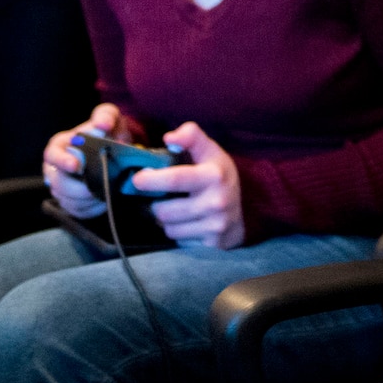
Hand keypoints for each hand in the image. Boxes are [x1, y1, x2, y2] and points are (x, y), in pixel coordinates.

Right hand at [40, 104, 137, 219]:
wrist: (117, 151)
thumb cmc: (108, 132)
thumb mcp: (109, 117)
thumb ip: (105, 116)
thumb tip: (102, 124)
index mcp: (59, 146)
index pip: (52, 155)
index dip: (62, 161)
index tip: (77, 166)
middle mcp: (55, 168)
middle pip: (58, 183)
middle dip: (79, 187)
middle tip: (100, 186)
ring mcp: (62, 188)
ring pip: (67, 200)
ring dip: (88, 199)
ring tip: (106, 191)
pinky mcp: (72, 203)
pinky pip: (78, 212)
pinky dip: (92, 208)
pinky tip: (103, 200)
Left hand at [136, 121, 243, 248]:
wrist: (245, 211)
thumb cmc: (219, 175)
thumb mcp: (210, 151)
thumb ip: (191, 137)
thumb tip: (169, 138)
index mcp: (214, 175)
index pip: (175, 179)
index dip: (152, 180)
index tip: (137, 180)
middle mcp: (216, 202)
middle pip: (165, 210)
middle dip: (156, 203)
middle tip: (158, 197)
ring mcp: (214, 226)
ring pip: (168, 227)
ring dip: (165, 219)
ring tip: (173, 209)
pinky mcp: (212, 245)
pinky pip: (178, 240)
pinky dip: (176, 231)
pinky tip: (185, 223)